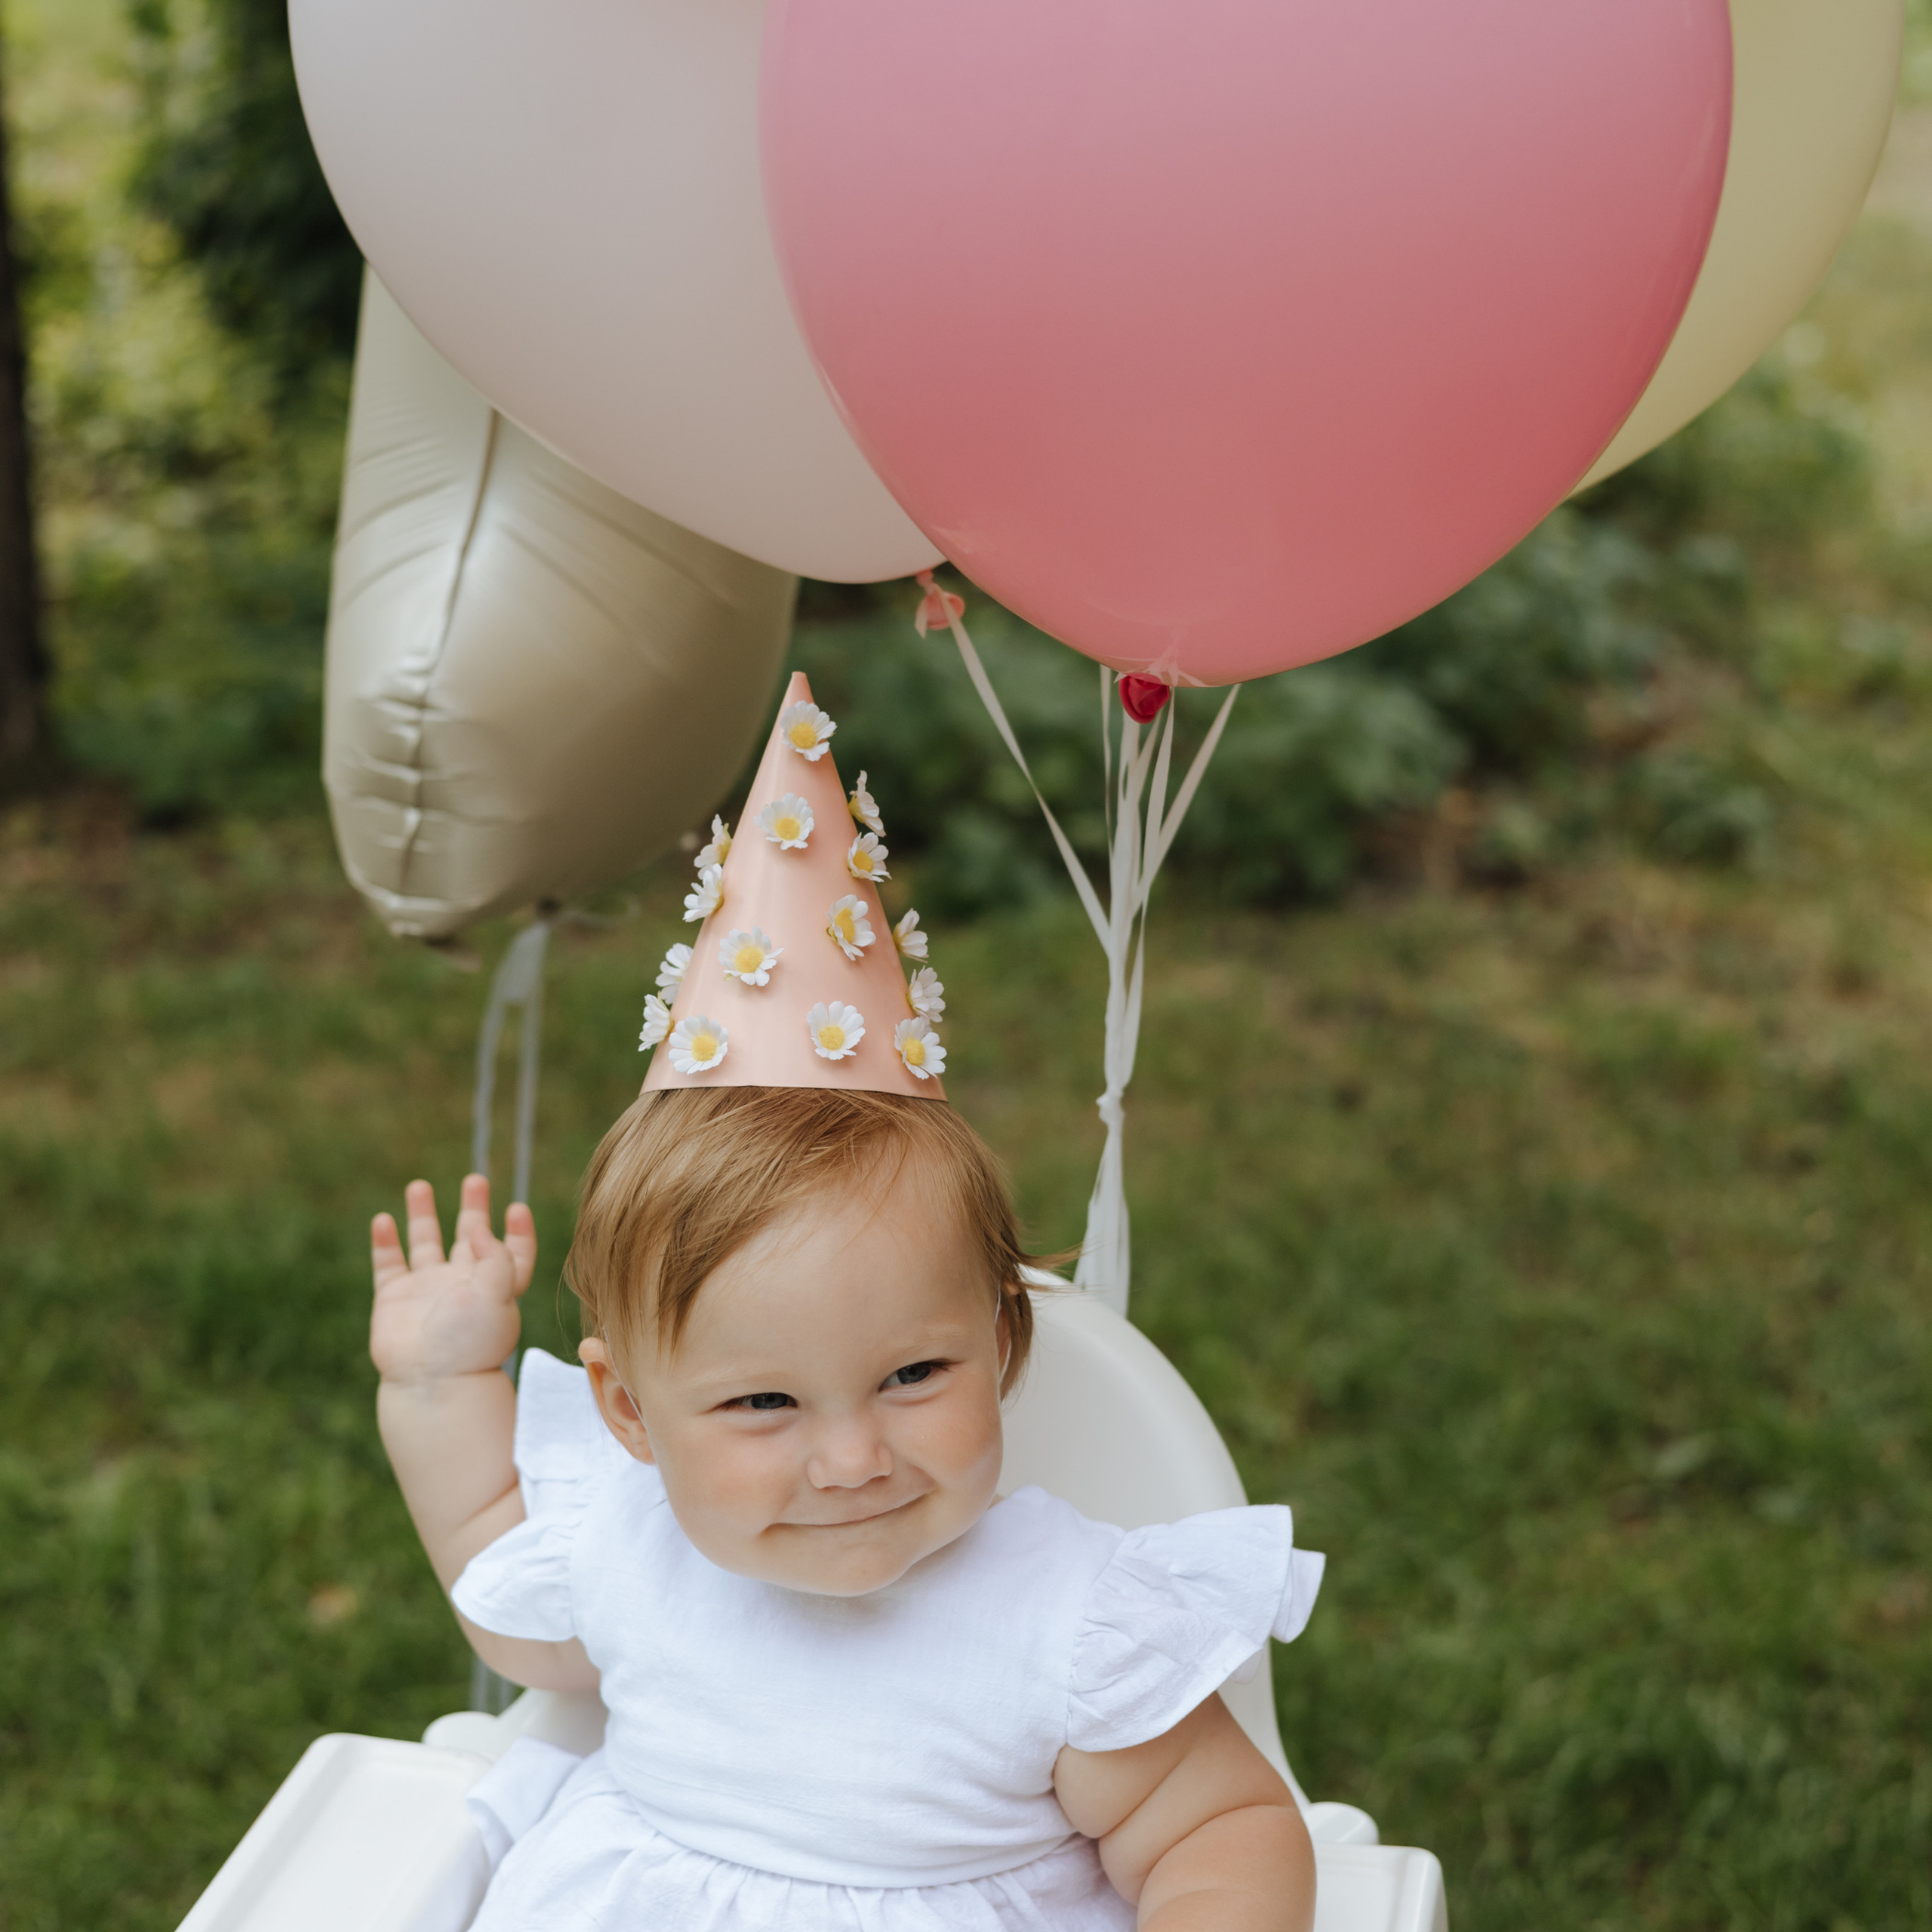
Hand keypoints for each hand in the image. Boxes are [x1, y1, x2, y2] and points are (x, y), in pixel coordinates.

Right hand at [371, 1175, 534, 1386]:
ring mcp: (426, 1290)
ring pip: (425, 1243)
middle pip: (471, 1238)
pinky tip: (383, 1219)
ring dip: (423, 1215)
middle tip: (476, 1179)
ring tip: (419, 1185)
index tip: (516, 1208)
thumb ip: (497, 1256)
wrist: (431, 1381)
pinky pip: (387, 1264)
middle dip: (473, 1209)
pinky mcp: (393, 1299)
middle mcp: (462, 1285)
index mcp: (496, 1286)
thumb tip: (482, 1229)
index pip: (513, 1253)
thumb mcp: (498, 1293)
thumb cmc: (473, 1342)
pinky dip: (384, 1242)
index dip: (518, 1232)